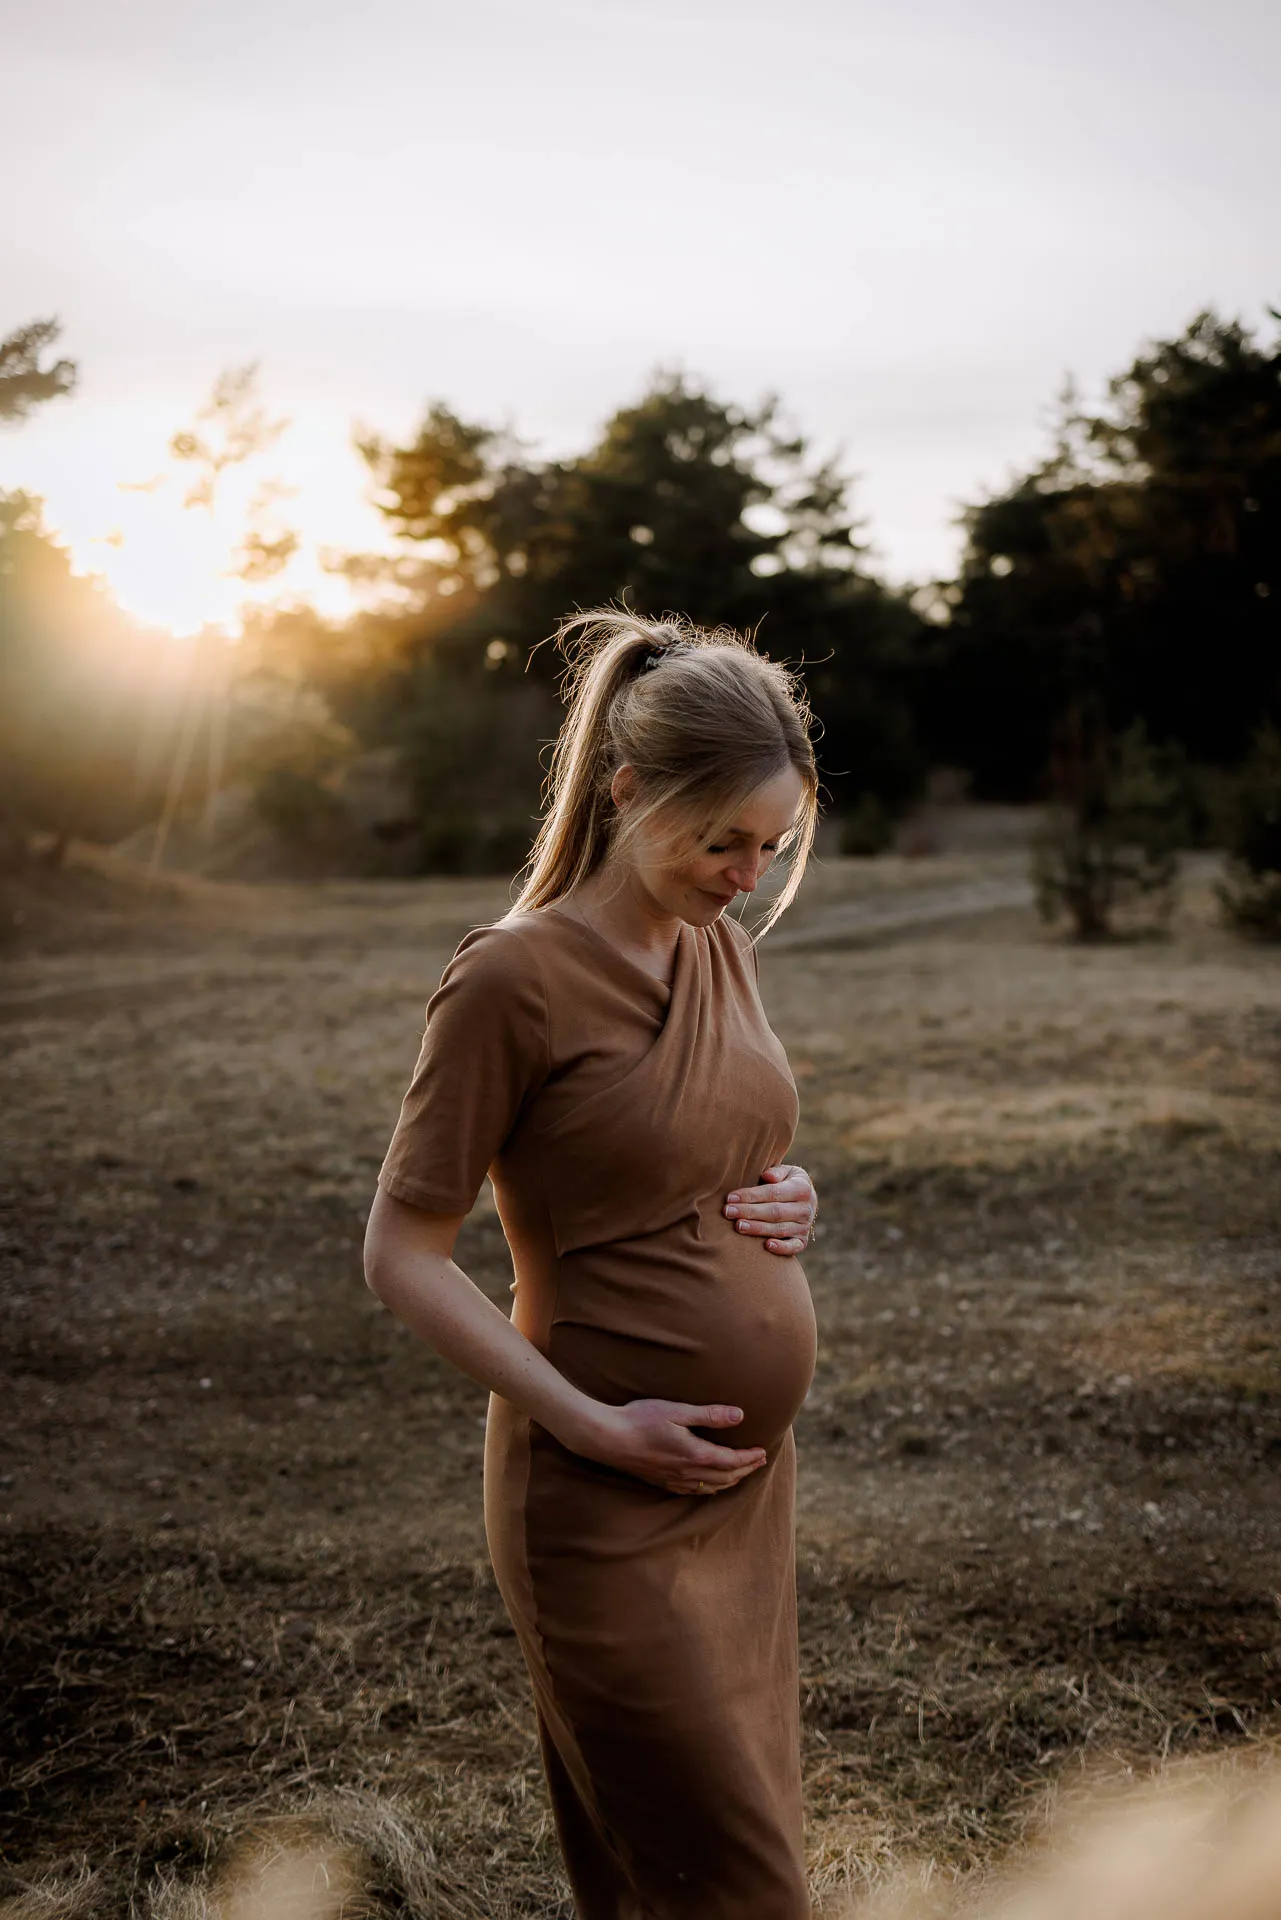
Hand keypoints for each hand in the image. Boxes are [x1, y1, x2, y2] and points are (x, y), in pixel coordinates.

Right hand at [566, 1399, 767, 1495]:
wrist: (608, 1439)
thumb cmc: (640, 1419)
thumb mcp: (677, 1411)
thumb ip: (710, 1414)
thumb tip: (740, 1415)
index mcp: (696, 1455)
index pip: (733, 1461)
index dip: (750, 1458)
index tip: (763, 1452)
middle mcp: (688, 1473)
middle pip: (726, 1477)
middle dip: (745, 1470)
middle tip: (759, 1462)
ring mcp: (674, 1480)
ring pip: (711, 1487)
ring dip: (730, 1481)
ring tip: (740, 1473)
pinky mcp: (662, 1482)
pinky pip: (694, 1491)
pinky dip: (710, 1488)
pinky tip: (709, 1483)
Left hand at [723, 1162, 816, 1256]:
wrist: (804, 1199)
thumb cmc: (786, 1182)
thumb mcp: (786, 1171)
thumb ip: (776, 1172)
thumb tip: (767, 1176)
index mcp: (802, 1188)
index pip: (773, 1192)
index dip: (751, 1195)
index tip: (730, 1198)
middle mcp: (806, 1208)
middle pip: (775, 1212)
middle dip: (750, 1212)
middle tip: (728, 1212)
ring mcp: (804, 1226)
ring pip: (780, 1229)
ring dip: (758, 1228)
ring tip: (739, 1226)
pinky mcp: (802, 1241)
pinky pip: (794, 1247)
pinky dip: (782, 1248)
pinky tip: (766, 1245)